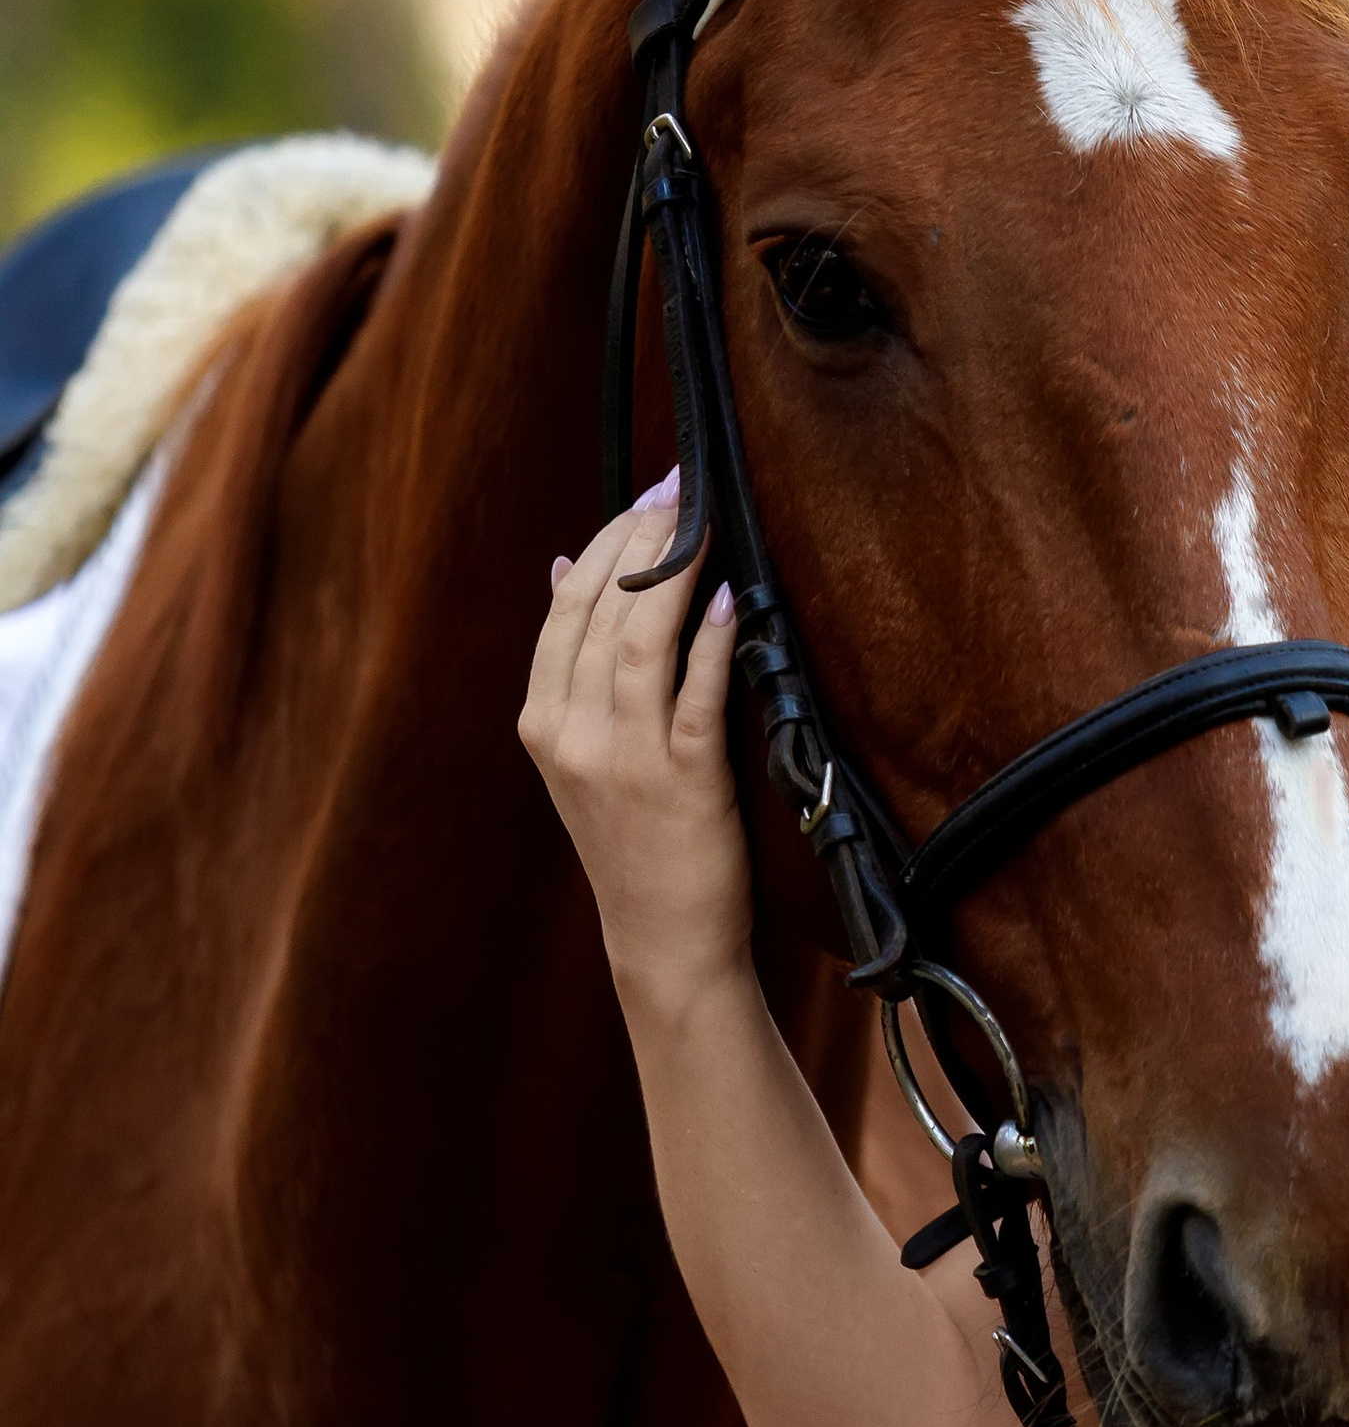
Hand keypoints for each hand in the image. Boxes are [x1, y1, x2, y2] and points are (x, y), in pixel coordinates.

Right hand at [518, 476, 750, 1003]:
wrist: (660, 936)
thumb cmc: (632, 834)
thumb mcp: (579, 749)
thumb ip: (571, 663)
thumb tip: (566, 565)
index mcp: (541, 721)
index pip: (567, 608)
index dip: (610, 540)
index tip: (650, 494)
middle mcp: (571, 735)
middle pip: (600, 613)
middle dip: (643, 539)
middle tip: (682, 489)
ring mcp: (623, 761)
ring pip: (639, 643)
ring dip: (674, 573)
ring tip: (703, 524)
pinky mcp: (682, 784)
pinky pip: (696, 697)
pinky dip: (710, 641)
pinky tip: (728, 596)